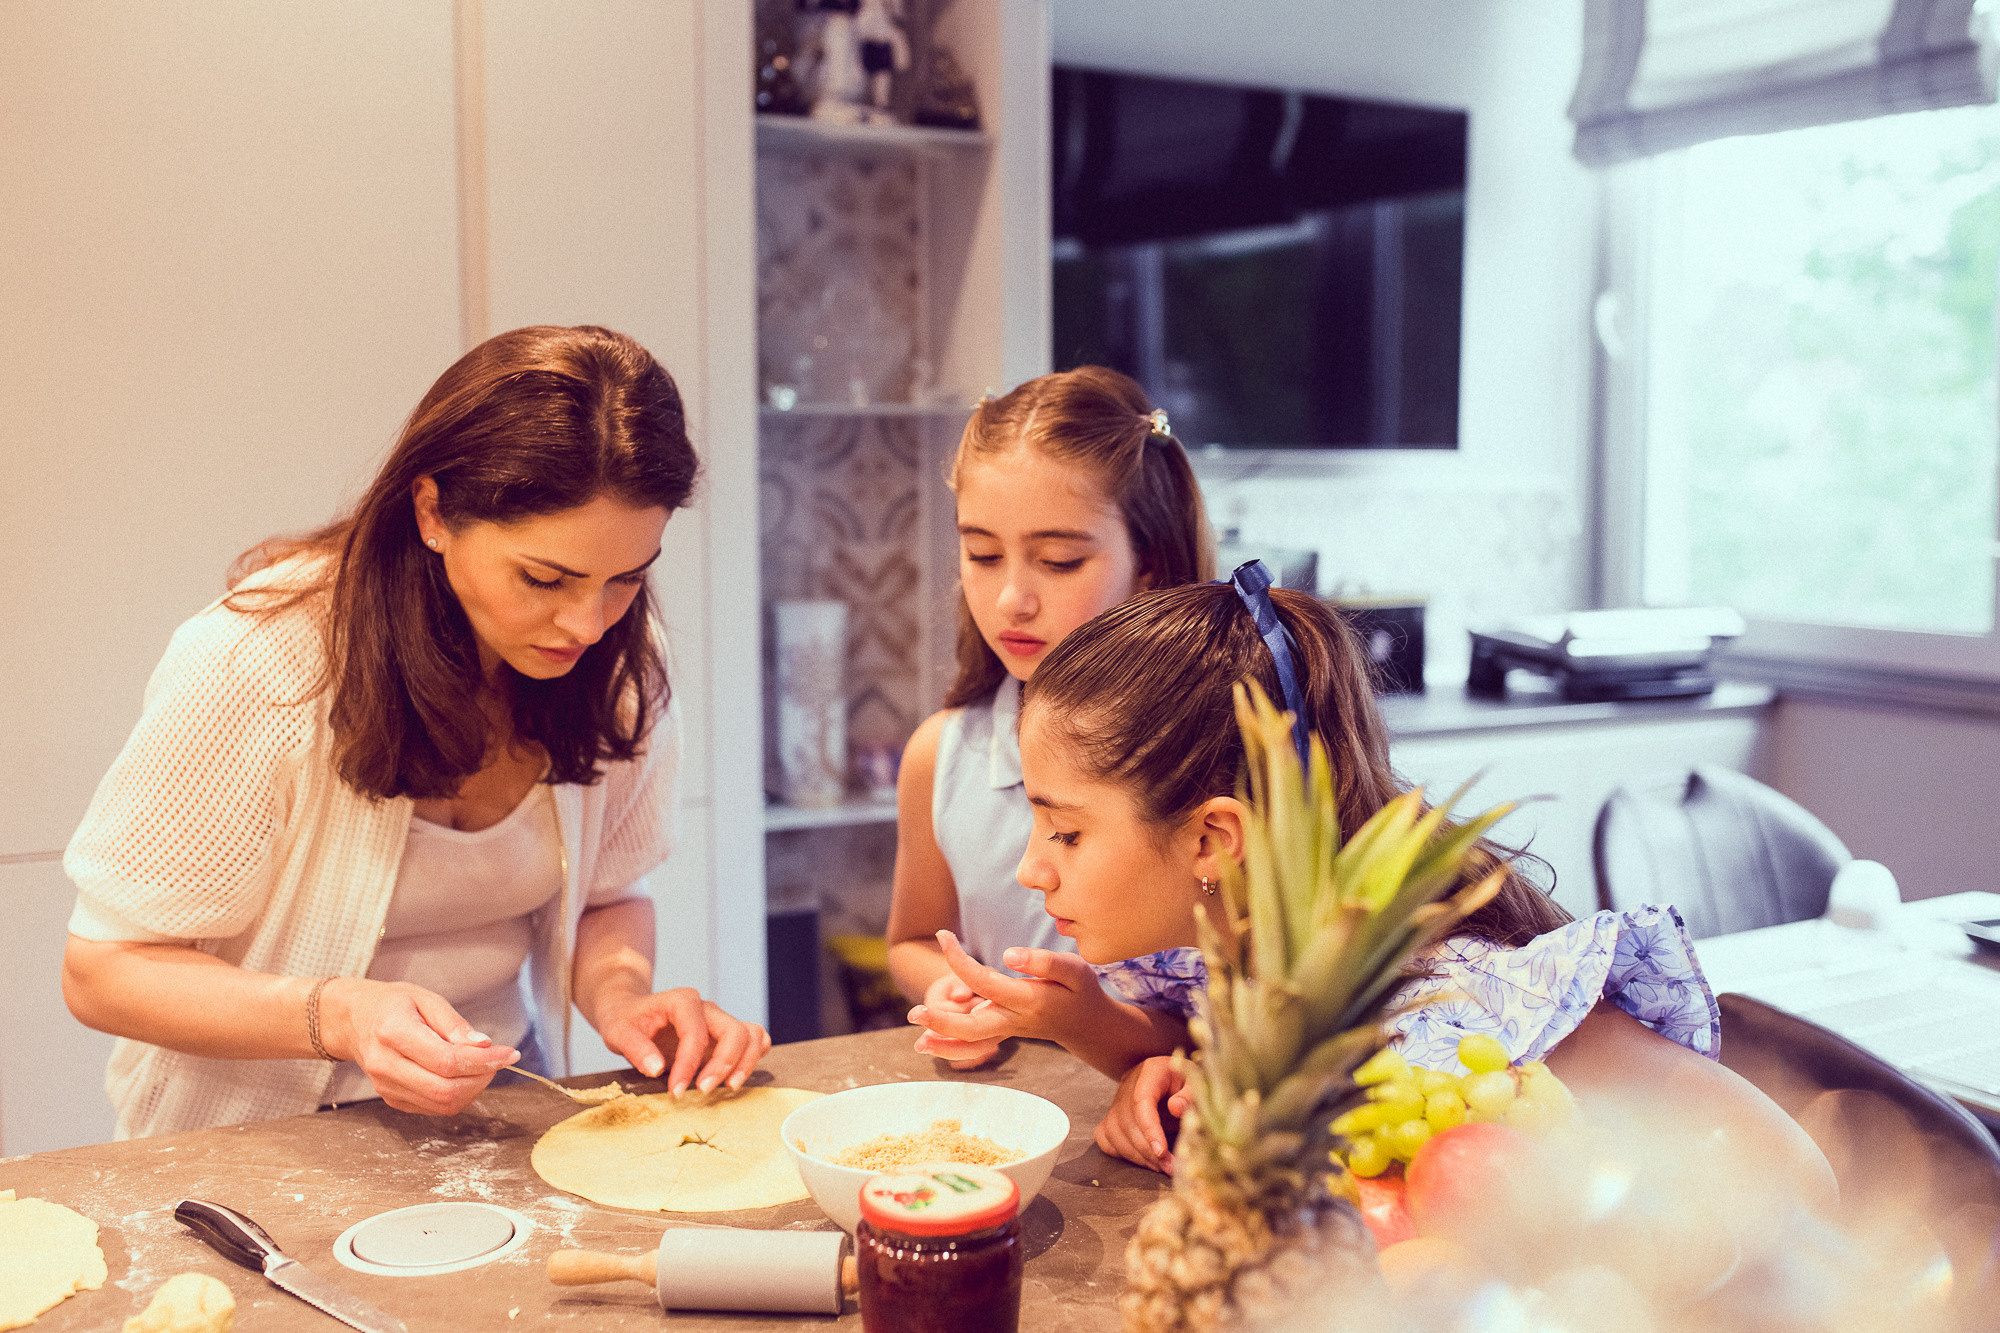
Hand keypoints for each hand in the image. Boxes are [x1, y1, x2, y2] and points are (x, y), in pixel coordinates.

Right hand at [322, 979, 519, 1116]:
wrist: (355, 1020)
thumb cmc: (393, 1005)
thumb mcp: (426, 999)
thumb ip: (454, 1023)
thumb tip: (483, 1045)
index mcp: (393, 1033)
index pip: (446, 1061)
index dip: (484, 1061)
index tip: (508, 1053)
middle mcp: (385, 1065)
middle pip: (445, 1090)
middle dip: (481, 1079)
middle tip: (497, 1061)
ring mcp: (386, 1086)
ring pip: (441, 1104)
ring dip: (472, 1090)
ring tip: (481, 1067)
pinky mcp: (392, 1099)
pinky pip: (432, 1107)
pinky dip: (456, 1095)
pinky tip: (462, 1075)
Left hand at [592, 985, 771, 1095]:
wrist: (631, 1012)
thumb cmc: (626, 1021)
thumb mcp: (618, 1032)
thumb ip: (635, 1048)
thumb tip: (657, 1069)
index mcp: (683, 1001)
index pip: (696, 1034)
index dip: (689, 1065)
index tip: (675, 1091)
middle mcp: (707, 1008)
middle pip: (735, 1031)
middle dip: (724, 1064)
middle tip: (704, 1091)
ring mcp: (719, 1021)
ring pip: (751, 1035)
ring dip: (745, 1063)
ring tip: (729, 1087)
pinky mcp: (724, 1036)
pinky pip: (754, 1040)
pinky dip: (752, 1058)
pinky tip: (735, 1078)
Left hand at [908, 930, 1112, 1061]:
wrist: (1087, 1026)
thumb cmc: (1080, 992)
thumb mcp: (1074, 969)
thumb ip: (1043, 962)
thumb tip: (1008, 955)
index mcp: (1028, 999)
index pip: (985, 981)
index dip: (960, 960)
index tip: (944, 936)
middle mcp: (1014, 1019)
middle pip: (973, 1027)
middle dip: (943, 1021)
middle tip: (915, 1012)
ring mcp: (1006, 1030)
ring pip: (972, 1043)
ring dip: (943, 1044)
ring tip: (917, 1041)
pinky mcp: (1002, 1032)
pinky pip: (974, 1045)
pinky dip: (952, 1047)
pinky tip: (929, 1043)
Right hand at [1095, 1056, 1189, 1172]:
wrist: (1174, 1078)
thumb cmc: (1187, 1083)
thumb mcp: (1197, 1083)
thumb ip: (1190, 1094)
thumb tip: (1176, 1109)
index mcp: (1150, 1071)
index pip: (1141, 1100)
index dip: (1149, 1128)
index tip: (1162, 1151)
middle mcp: (1128, 1084)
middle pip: (1127, 1120)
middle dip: (1147, 1149)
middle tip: (1169, 1166)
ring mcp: (1117, 1100)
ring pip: (1113, 1131)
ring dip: (1136, 1155)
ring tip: (1160, 1167)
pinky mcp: (1112, 1114)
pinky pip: (1105, 1136)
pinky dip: (1121, 1152)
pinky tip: (1143, 1161)